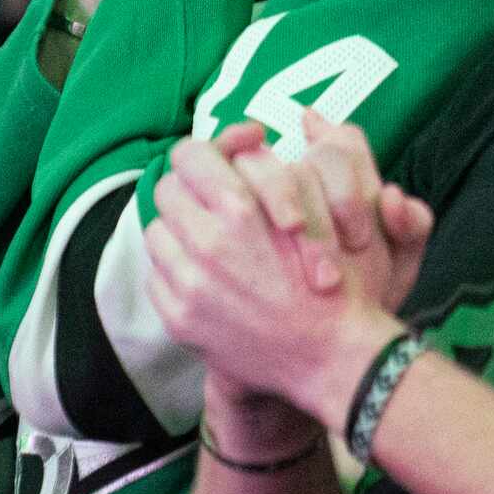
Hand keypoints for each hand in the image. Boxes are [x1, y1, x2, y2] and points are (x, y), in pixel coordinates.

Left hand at [147, 127, 404, 412]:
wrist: (332, 356)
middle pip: (166, 191)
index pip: (188, 156)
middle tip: (217, 205)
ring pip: (157, 233)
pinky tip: (208, 282)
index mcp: (240, 209)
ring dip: (180, 233)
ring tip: (212, 245)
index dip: (206, 155)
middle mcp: (207, 243)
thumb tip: (263, 137)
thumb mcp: (321, 211)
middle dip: (190, 193)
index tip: (225, 162)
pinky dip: (176, 274)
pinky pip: (156, 278)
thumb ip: (278, 171)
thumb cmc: (336, 281)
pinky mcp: (180, 317)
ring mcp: (189, 283)